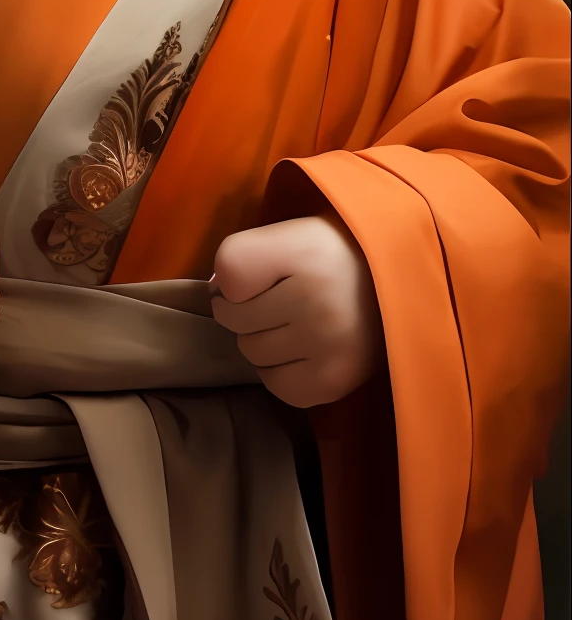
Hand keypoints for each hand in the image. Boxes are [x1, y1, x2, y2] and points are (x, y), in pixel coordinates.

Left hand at [210, 213, 384, 408]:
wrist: (403, 286)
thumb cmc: (336, 255)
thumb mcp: (293, 234)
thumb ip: (246, 255)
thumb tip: (216, 294)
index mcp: (304, 250)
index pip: (231, 269)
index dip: (234, 275)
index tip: (260, 274)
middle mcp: (315, 300)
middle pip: (234, 318)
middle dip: (244, 310)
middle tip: (278, 300)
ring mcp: (325, 346)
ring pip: (250, 353)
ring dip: (260, 340)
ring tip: (292, 324)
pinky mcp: (333, 381)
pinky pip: (275, 385)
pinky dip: (279, 371)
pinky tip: (301, 351)